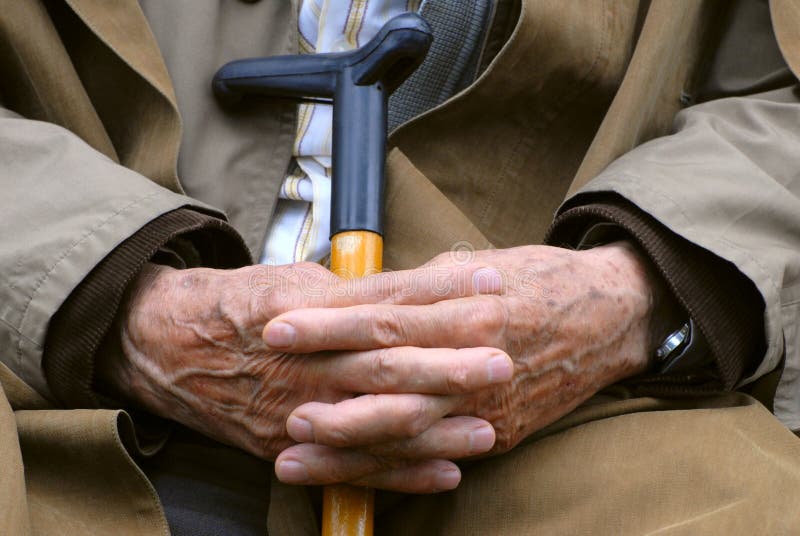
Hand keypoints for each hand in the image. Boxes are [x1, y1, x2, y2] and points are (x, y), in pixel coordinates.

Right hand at [98, 261, 511, 491]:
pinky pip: (352, 466)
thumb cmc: (235, 304)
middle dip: (449, 363)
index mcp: (307, 310)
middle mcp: (305, 362)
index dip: (441, 292)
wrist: (166, 346)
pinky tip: (447, 473)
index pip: (386, 300)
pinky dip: (401, 474)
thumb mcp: (291, 279)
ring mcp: (297, 409)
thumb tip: (409, 293)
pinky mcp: (289, 446)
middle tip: (502, 359)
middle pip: (388, 363)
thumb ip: (350, 293)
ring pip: (376, 422)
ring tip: (489, 428)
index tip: (489, 282)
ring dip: (436, 428)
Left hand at [266, 243, 666, 490]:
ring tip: (294, 453)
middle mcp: (478, 359)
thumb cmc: (542, 280)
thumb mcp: (479, 265)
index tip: (280, 324)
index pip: (384, 316)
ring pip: (406, 429)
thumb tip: (363, 293)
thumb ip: (420, 286)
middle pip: (389, 378)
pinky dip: (393, 469)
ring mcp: (488, 404)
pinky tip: (355, 475)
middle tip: (277, 398)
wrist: (609, 315)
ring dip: (347, 445)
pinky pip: (435, 455)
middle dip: (327, 389)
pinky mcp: (497, 433)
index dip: (328, 322)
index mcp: (469, 308)